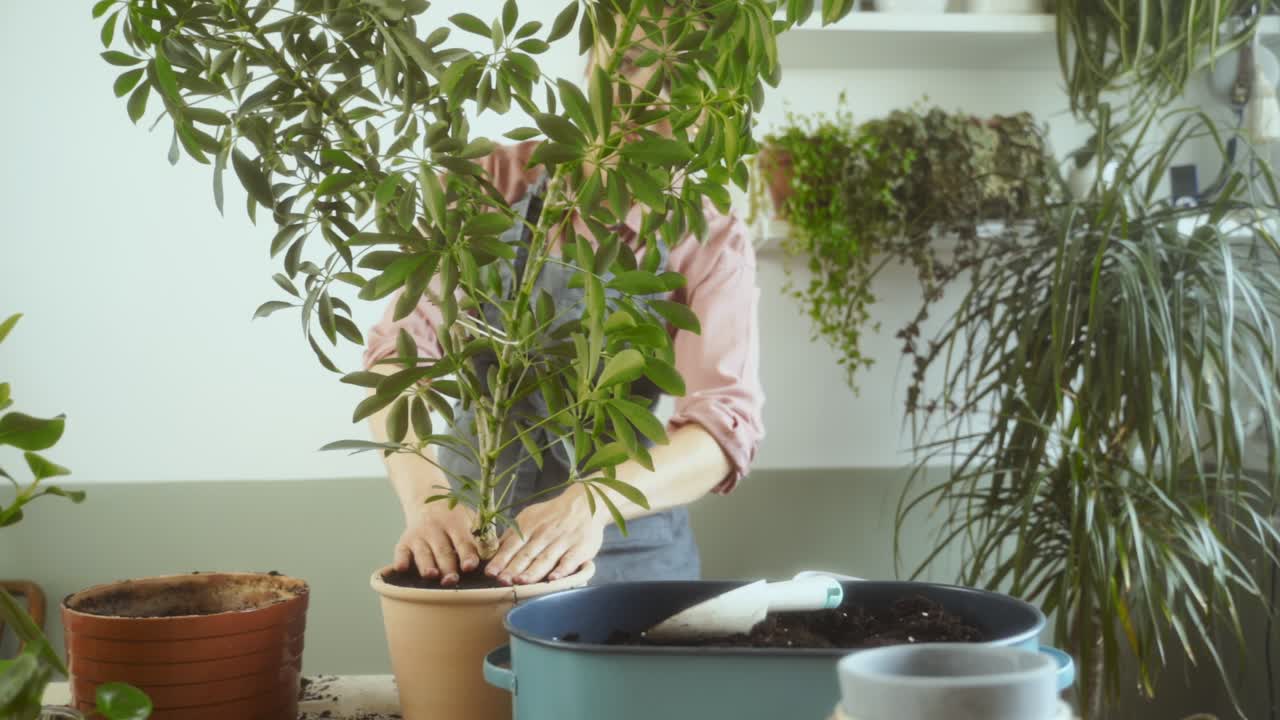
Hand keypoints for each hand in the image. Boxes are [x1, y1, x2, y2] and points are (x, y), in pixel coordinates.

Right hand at [394, 499, 480, 586]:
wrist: (426, 501)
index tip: (470, 566)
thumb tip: (495, 550)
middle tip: (452, 580)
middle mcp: (436, 529)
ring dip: (426, 565)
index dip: (466, 554)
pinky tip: (401, 569)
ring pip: (423, 553)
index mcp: (455, 523)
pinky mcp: (404, 542)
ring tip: (432, 576)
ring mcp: (419, 536)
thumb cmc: (455, 518)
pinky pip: (400, 552)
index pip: (462, 541)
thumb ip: (482, 535)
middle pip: (442, 551)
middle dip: (447, 566)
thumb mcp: (470, 519)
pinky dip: (400, 560)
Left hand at [485, 486, 606, 585]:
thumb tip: (492, 550)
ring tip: (521, 582)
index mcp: (529, 526)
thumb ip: (512, 535)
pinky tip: (553, 579)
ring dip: (533, 572)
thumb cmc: (553, 514)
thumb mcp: (530, 517)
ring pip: (545, 559)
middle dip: (513, 568)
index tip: (490, 572)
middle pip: (527, 554)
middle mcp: (545, 534)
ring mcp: (563, 542)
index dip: (501, 559)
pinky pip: (570, 561)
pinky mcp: (580, 548)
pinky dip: (562, 570)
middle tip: (502, 581)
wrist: (586, 503)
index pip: (512, 545)